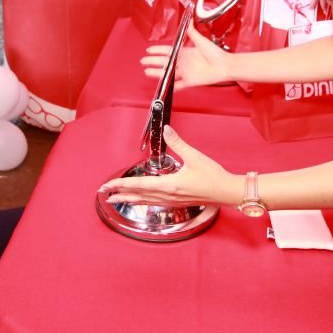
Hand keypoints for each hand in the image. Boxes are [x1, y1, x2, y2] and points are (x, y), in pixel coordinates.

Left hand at [99, 126, 236, 206]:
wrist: (227, 192)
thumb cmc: (213, 177)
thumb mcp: (194, 157)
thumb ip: (178, 143)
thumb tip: (166, 130)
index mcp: (170, 184)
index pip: (139, 185)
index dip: (122, 185)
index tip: (108, 185)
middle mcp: (168, 195)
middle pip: (138, 195)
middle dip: (120, 194)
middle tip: (105, 193)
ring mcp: (172, 201)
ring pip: (145, 201)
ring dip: (129, 199)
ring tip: (117, 199)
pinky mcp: (177, 202)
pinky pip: (155, 203)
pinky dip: (143, 201)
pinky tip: (141, 200)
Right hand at [141, 24, 230, 89]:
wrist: (224, 65)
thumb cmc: (215, 53)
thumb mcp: (201, 41)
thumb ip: (193, 33)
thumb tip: (189, 20)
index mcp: (185, 53)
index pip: (168, 51)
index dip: (158, 51)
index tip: (149, 50)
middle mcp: (183, 63)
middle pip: (164, 63)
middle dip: (153, 62)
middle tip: (143, 61)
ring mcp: (185, 72)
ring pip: (168, 73)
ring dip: (157, 73)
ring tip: (147, 72)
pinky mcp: (190, 81)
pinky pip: (178, 85)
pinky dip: (170, 86)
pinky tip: (163, 87)